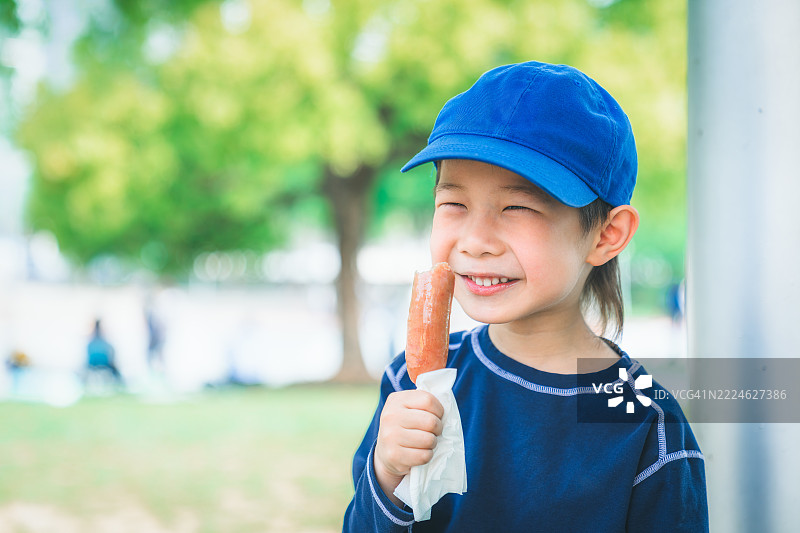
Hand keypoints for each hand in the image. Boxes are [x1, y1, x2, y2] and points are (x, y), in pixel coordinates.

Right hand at [374, 390, 443, 505]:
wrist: (384, 451)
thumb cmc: (404, 425)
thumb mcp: (408, 407)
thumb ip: (424, 402)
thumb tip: (445, 400)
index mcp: (397, 400)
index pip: (428, 400)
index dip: (438, 410)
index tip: (436, 416)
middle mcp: (391, 416)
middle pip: (430, 421)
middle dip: (437, 428)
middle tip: (433, 431)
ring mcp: (390, 436)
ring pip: (429, 440)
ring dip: (432, 443)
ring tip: (426, 442)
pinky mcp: (394, 455)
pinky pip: (424, 456)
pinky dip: (427, 456)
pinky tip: (420, 452)